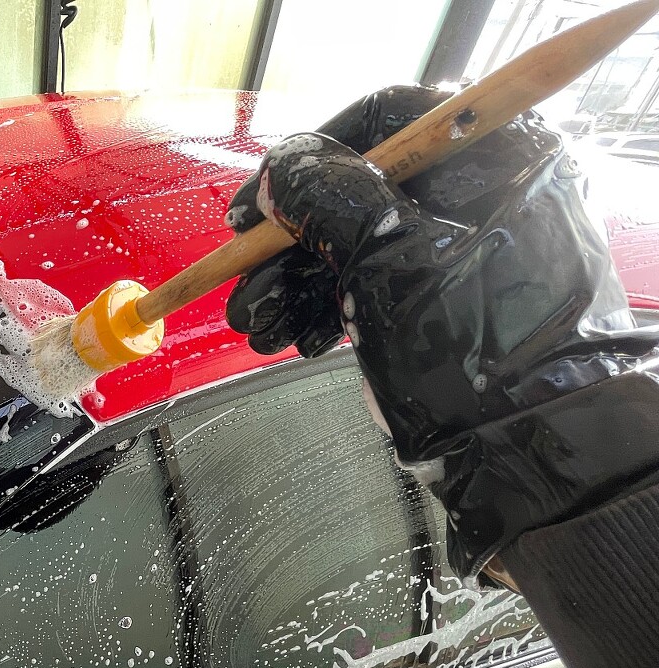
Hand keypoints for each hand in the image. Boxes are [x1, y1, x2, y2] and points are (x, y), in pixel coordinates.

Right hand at [225, 85, 658, 574]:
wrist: (519, 450)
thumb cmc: (476, 349)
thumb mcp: (391, 257)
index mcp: (493, 159)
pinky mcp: (434, 301)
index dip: (311, 155)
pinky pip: (364, 283)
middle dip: (291, 238)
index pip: (385, 119)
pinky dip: (322, 306)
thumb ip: (329, 197)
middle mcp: (477, 196)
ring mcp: (454, 252)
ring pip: (352, 242)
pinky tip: (296, 337)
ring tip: (259, 322)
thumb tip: (282, 171)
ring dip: (295, 280)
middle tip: (247, 273)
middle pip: (358, 188)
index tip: (259, 201)